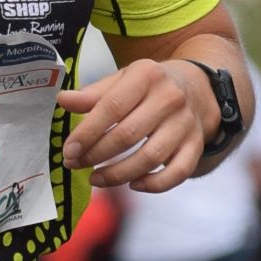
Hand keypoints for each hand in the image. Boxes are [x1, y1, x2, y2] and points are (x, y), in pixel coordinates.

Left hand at [59, 58, 213, 191]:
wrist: (197, 87)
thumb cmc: (149, 86)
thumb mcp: (122, 80)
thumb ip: (93, 94)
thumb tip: (63, 100)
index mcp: (147, 75)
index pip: (112, 107)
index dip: (87, 133)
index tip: (68, 151)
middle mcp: (170, 98)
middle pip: (128, 135)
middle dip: (96, 155)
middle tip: (75, 165)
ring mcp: (185, 123)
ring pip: (150, 158)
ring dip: (118, 174)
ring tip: (95, 178)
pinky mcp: (196, 145)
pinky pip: (178, 173)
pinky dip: (155, 185)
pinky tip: (133, 185)